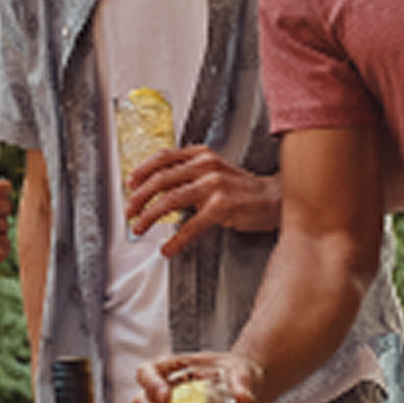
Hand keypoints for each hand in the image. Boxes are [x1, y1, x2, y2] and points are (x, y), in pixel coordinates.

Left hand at [125, 147, 278, 258]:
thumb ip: (189, 174)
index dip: (142, 170)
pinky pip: (191, 225)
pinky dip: (176, 239)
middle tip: (130, 211)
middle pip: (161, 178)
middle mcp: (206, 166)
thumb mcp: (214, 170)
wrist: (274, 198)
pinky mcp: (222, 207)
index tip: (130, 184)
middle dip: (140, 197)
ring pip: (170, 200)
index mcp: (201, 154)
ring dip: (150, 215)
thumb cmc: (241, 188)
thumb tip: (159, 186)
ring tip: (140, 226)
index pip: (163, 157)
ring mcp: (214, 185)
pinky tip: (168, 247)